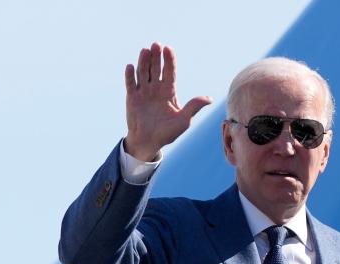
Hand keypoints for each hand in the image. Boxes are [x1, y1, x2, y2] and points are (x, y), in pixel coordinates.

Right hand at [123, 42, 211, 160]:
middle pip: (156, 68)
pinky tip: (131, 66)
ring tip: (145, 51)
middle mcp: (156, 89)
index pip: (169, 72)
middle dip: (156, 56)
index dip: (169, 60)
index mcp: (169, 91)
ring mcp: (144, 92)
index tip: (169, 49)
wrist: (150, 142)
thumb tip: (209, 99)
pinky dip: (130, 75)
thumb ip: (194, 107)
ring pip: (143, 73)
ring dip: (144, 62)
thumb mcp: (184, 120)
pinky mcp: (132, 98)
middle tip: (156, 44)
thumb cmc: (168, 133)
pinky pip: (130, 84)